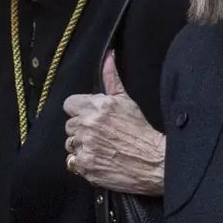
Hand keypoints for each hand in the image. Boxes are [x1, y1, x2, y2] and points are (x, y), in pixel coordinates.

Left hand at [63, 52, 165, 196]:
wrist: (153, 161)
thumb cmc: (140, 131)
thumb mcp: (127, 101)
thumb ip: (112, 79)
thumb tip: (109, 57)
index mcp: (97, 106)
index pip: (69, 104)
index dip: (78, 111)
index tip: (88, 116)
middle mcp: (88, 124)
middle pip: (69, 125)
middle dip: (81, 129)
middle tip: (99, 134)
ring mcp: (85, 145)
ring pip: (70, 144)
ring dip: (81, 146)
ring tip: (100, 148)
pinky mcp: (84, 165)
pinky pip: (72, 162)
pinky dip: (82, 163)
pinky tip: (97, 160)